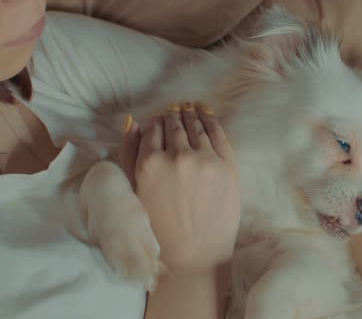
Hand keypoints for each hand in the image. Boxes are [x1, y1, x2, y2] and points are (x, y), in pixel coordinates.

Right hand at [120, 106, 240, 273]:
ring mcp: (206, 161)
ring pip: (197, 126)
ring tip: (190, 109)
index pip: (153, 129)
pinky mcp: (228, 167)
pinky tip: (207, 116)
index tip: (159, 120)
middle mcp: (178, 157)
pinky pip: (219, 134)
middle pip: (175, 125)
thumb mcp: (135, 191)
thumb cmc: (159, 229)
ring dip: (192, 115)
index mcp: (150, 164)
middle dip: (173, 116)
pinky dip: (211, 121)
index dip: (155, 122)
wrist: (194, 255)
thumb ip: (130, 154)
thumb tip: (133, 123)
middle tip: (175, 110)